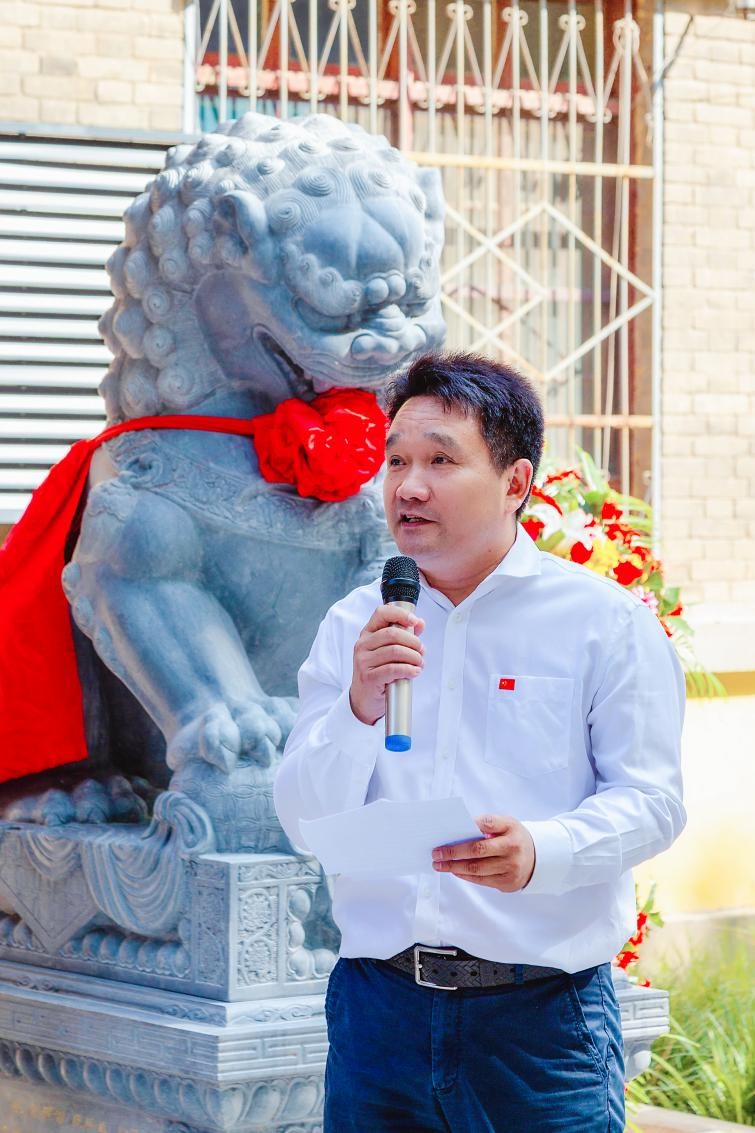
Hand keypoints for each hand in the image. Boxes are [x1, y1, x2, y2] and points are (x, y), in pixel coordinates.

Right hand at [349, 603, 424, 725]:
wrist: (364, 698)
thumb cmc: (379, 671)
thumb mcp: (389, 650)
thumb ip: (404, 635)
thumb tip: (419, 623)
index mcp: (368, 633)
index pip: (382, 613)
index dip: (401, 614)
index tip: (414, 621)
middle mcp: (363, 645)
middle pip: (393, 633)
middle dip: (413, 641)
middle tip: (421, 650)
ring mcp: (363, 661)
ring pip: (395, 651)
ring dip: (414, 657)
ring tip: (420, 663)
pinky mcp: (368, 677)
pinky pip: (393, 669)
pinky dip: (408, 670)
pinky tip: (414, 672)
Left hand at [431, 814, 535, 891]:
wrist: (538, 859)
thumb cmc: (514, 837)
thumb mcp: (507, 824)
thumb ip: (487, 824)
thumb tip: (461, 829)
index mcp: (511, 831)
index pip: (487, 825)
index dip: (468, 826)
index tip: (449, 829)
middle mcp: (512, 851)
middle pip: (477, 851)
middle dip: (453, 852)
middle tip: (436, 853)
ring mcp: (510, 869)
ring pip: (476, 869)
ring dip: (454, 867)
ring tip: (439, 864)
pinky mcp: (507, 884)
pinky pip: (481, 880)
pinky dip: (465, 875)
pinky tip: (454, 871)